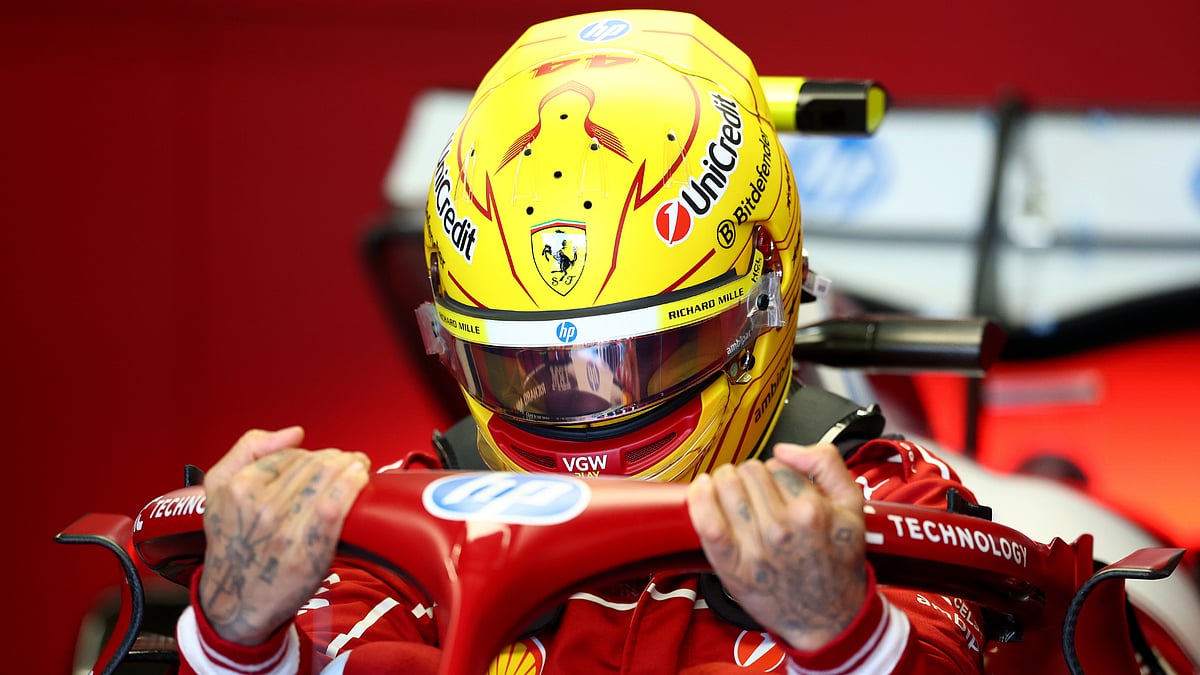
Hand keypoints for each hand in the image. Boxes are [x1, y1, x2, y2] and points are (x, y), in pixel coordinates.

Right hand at [198, 427, 370, 644]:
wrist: (236, 601)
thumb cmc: (232, 545)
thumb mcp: (218, 491)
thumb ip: (248, 450)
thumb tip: (294, 433)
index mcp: (238, 487)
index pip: (289, 455)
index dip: (311, 454)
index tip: (324, 458)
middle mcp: (260, 505)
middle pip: (312, 464)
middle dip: (334, 458)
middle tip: (347, 461)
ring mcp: (285, 527)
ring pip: (328, 477)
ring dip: (350, 465)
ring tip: (358, 465)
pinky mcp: (309, 546)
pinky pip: (337, 502)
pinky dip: (353, 484)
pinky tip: (360, 477)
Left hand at [686, 442, 865, 650]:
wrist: (831, 619)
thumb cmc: (839, 563)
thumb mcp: (853, 507)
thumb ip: (827, 464)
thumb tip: (785, 449)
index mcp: (812, 510)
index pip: (777, 465)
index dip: (778, 472)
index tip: (781, 488)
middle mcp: (782, 528)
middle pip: (749, 472)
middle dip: (752, 477)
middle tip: (759, 494)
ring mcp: (755, 548)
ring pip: (727, 487)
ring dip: (726, 482)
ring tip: (734, 492)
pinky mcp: (733, 566)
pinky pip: (707, 522)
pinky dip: (700, 499)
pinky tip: (702, 489)